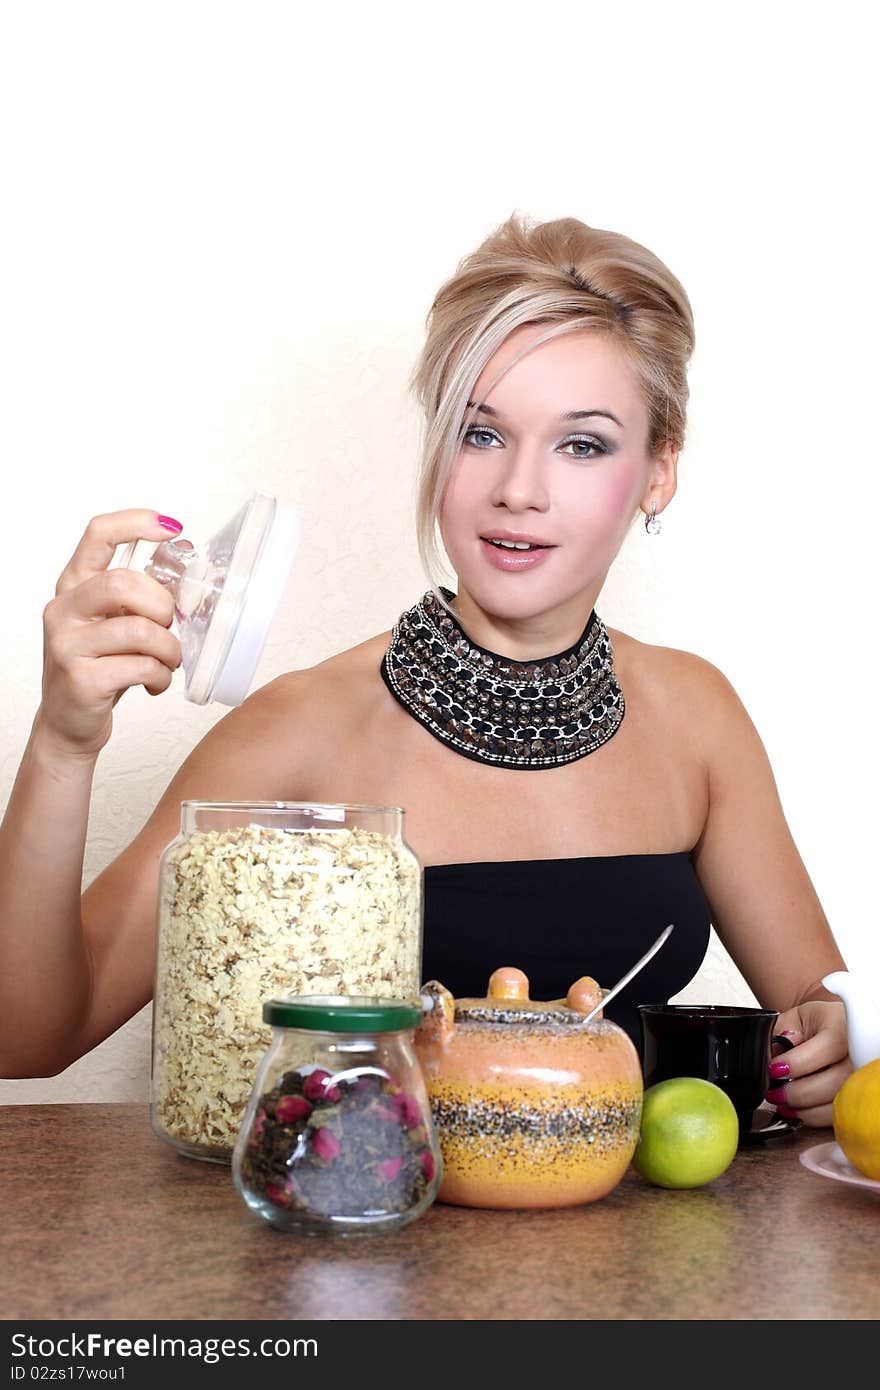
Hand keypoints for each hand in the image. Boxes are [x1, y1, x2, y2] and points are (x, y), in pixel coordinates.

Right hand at [38, 510, 185, 759]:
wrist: (69, 722)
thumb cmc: (100, 667)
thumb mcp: (117, 623)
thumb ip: (142, 593)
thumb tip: (183, 552)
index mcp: (74, 586)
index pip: (98, 535)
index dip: (136, 523)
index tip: (171, 528)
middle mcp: (64, 610)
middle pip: (123, 583)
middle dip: (162, 604)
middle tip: (169, 625)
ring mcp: (68, 645)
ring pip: (139, 630)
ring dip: (169, 649)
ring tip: (168, 661)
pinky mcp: (82, 680)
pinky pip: (140, 667)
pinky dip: (160, 676)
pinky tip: (155, 682)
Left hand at [768, 1000, 850, 1127]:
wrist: (837, 1031)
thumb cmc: (817, 1025)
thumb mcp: (795, 1018)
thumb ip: (782, 1032)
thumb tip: (776, 1053)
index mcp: (842, 1025)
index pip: (830, 1045)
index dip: (799, 1062)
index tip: (775, 1070)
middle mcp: (858, 1052)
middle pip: (837, 1080)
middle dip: (800, 1092)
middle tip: (776, 1092)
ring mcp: (861, 1076)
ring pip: (841, 1102)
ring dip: (807, 1109)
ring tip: (785, 1102)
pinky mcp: (857, 1096)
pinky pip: (841, 1115)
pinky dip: (816, 1116)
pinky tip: (799, 1110)